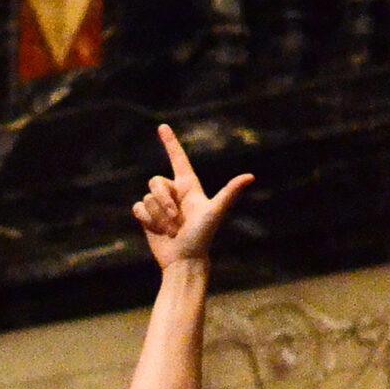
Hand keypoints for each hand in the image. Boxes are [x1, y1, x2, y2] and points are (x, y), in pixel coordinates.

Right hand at [133, 123, 253, 271]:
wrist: (185, 261)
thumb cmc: (202, 237)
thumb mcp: (215, 212)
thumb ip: (230, 192)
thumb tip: (250, 176)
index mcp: (189, 187)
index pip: (178, 159)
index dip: (170, 143)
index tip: (162, 127)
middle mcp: (173, 193)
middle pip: (156, 181)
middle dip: (164, 201)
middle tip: (177, 220)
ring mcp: (159, 205)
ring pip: (147, 197)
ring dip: (159, 216)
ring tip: (172, 230)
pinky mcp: (147, 217)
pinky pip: (138, 208)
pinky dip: (147, 220)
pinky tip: (157, 231)